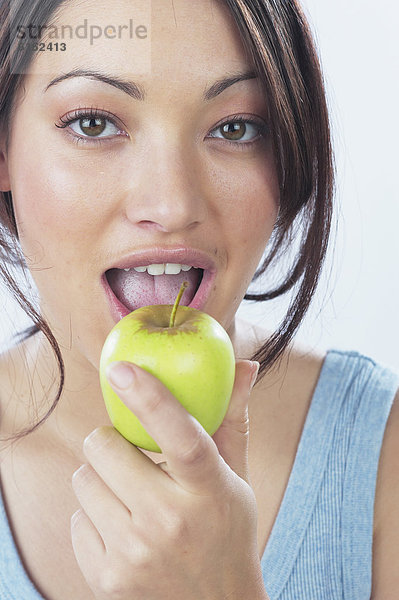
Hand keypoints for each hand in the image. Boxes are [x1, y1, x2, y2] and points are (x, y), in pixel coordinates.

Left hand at [71, 359, 267, 599]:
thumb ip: (232, 419)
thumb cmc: (227, 531)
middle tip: (131, 454)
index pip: (181, 436)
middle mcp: (170, 522)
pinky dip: (94, 514)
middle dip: (112, 441)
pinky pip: (76, 517)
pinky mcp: (105, 578)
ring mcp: (135, 553)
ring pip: (83, 479)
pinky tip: (122, 527)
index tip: (121, 368)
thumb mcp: (236, 478)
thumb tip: (244, 365)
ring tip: (130, 494)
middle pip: (105, 447)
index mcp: (209, 490)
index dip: (151, 398)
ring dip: (101, 477)